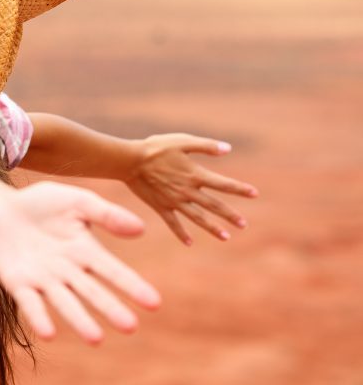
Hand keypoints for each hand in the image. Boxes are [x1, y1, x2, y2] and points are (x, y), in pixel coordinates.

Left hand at [0, 182, 159, 344]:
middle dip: (110, 308)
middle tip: (130, 327)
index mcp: (86, 251)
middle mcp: (68, 271)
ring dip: (79, 320)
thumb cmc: (42, 203)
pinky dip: (38, 317)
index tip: (154, 303)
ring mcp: (44, 280)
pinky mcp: (18, 284)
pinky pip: (30, 303)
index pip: (113, 271)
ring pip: (65, 303)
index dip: (132, 285)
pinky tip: (48, 333)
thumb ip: (106, 214)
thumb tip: (141, 228)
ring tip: (96, 339)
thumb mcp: (76, 201)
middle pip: (92, 292)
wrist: (0, 207)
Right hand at [123, 134, 258, 245]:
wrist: (129, 161)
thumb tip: (228, 149)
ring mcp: (174, 201)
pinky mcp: (161, 207)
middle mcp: (188, 191)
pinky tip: (189, 243)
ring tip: (226, 237)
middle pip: (214, 205)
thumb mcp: (182, 141)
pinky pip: (173, 223)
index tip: (254, 194)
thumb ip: (206, 146)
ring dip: (212, 228)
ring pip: (197, 218)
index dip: (240, 189)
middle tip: (243, 224)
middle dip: (230, 215)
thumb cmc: (156, 148)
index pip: (224, 184)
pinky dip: (181, 233)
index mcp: (195, 175)